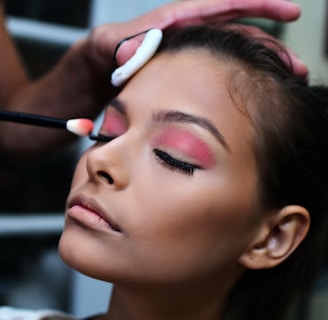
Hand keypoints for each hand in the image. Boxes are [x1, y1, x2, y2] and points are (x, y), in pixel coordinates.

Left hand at [85, 0, 300, 68]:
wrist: (98, 75)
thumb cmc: (101, 56)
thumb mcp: (104, 47)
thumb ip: (118, 45)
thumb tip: (131, 52)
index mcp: (175, 23)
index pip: (223, 7)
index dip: (258, 5)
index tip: (290, 11)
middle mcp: (189, 37)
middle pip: (240, 35)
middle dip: (272, 48)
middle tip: (297, 67)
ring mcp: (191, 58)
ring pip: (235, 57)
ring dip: (262, 69)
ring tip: (285, 84)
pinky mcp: (189, 76)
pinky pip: (220, 75)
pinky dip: (239, 82)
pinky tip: (251, 95)